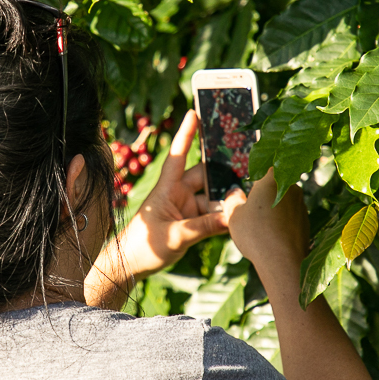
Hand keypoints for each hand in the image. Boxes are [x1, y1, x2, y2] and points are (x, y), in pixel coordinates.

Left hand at [113, 110, 229, 280]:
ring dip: (226, 202)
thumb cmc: (143, 247)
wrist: (130, 267)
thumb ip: (203, 227)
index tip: (194, 112)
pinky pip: (212, 216)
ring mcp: (185, 208)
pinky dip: (223, 218)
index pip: (178, 155)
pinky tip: (238, 220)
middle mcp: (178, 193)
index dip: (186, 134)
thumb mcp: (175, 236)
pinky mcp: (190, 222)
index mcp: (167, 188)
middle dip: (223, 175)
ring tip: (246, 202)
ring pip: (212, 198)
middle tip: (247, 169)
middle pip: (205, 177)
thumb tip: (232, 217)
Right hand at [221, 168, 309, 268]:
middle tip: (249, 209)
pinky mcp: (306, 221)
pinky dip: (281, 222)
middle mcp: (291, 186)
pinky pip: (290, 216)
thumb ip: (233, 200)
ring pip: (282, 201)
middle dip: (262, 194)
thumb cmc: (256, 233)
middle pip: (273, 185)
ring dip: (272, 209)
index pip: (263, 166)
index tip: (246, 184)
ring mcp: (301, 204)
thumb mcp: (234, 215)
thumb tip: (234, 194)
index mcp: (272, 177)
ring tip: (259, 227)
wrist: (283, 261)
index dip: (253, 174)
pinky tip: (271, 236)